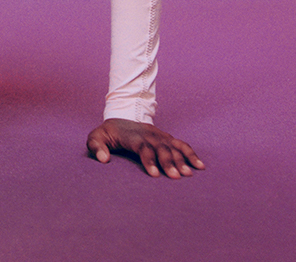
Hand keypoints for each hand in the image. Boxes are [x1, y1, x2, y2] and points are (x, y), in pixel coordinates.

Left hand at [86, 118, 203, 178]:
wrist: (120, 118)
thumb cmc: (108, 133)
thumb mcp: (95, 137)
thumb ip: (96, 147)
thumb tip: (104, 159)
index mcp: (132, 136)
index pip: (143, 148)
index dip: (149, 160)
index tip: (154, 175)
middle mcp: (149, 135)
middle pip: (161, 148)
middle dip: (169, 162)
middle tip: (176, 177)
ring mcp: (160, 136)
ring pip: (173, 147)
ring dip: (182, 160)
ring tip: (189, 174)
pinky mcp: (167, 138)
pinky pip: (182, 145)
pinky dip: (191, 154)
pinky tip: (200, 166)